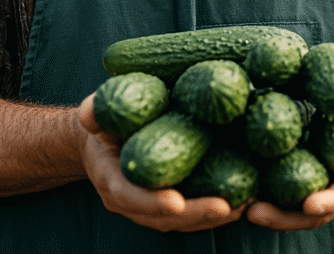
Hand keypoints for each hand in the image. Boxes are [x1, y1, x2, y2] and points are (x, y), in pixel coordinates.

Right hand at [77, 94, 246, 231]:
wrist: (106, 140)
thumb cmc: (107, 121)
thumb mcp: (97, 111)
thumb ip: (94, 110)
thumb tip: (90, 113)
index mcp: (111, 179)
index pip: (129, 196)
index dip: (151, 202)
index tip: (176, 202)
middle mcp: (130, 202)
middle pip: (162, 218)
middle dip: (194, 214)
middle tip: (226, 206)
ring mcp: (150, 209)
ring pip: (181, 223)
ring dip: (212, 218)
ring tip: (243, 205)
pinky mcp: (169, 207)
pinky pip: (192, 218)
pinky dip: (216, 213)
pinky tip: (243, 201)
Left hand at [246, 83, 333, 230]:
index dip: (329, 202)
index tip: (310, 205)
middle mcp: (328, 191)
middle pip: (308, 215)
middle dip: (283, 218)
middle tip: (257, 213)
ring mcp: (303, 189)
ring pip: (284, 210)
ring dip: (261, 212)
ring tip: (236, 207)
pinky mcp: (281, 181)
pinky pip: (267, 192)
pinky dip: (248, 194)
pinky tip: (223, 191)